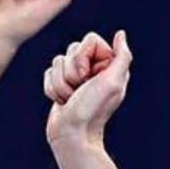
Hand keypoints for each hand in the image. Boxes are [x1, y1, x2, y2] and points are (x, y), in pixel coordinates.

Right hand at [45, 31, 131, 145]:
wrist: (72, 134)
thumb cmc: (92, 110)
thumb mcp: (112, 82)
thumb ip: (122, 56)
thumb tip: (120, 34)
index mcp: (108, 64)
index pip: (89, 40)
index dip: (83, 56)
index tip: (86, 77)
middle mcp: (92, 68)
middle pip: (71, 49)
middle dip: (71, 72)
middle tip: (79, 90)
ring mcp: (75, 76)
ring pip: (56, 62)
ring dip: (61, 84)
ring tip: (71, 99)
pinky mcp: (59, 84)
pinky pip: (47, 74)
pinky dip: (52, 89)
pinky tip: (62, 102)